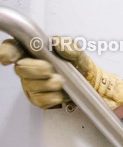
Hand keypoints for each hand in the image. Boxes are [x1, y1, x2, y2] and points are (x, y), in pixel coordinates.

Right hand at [0, 35, 122, 110]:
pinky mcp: (38, 99)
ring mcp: (31, 85)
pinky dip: (53, 97)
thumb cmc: (77, 65)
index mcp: (32, 51)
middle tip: (50, 69)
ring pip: (31, 86)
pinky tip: (61, 94)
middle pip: (20, 69)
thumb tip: (59, 45)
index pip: (12, 49)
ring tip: (61, 82)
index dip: (7, 52)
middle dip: (36, 70)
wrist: (90, 83)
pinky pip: (39, 101)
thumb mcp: (76, 51)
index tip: (9, 57)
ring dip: (48, 85)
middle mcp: (28, 68)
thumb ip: (68, 46)